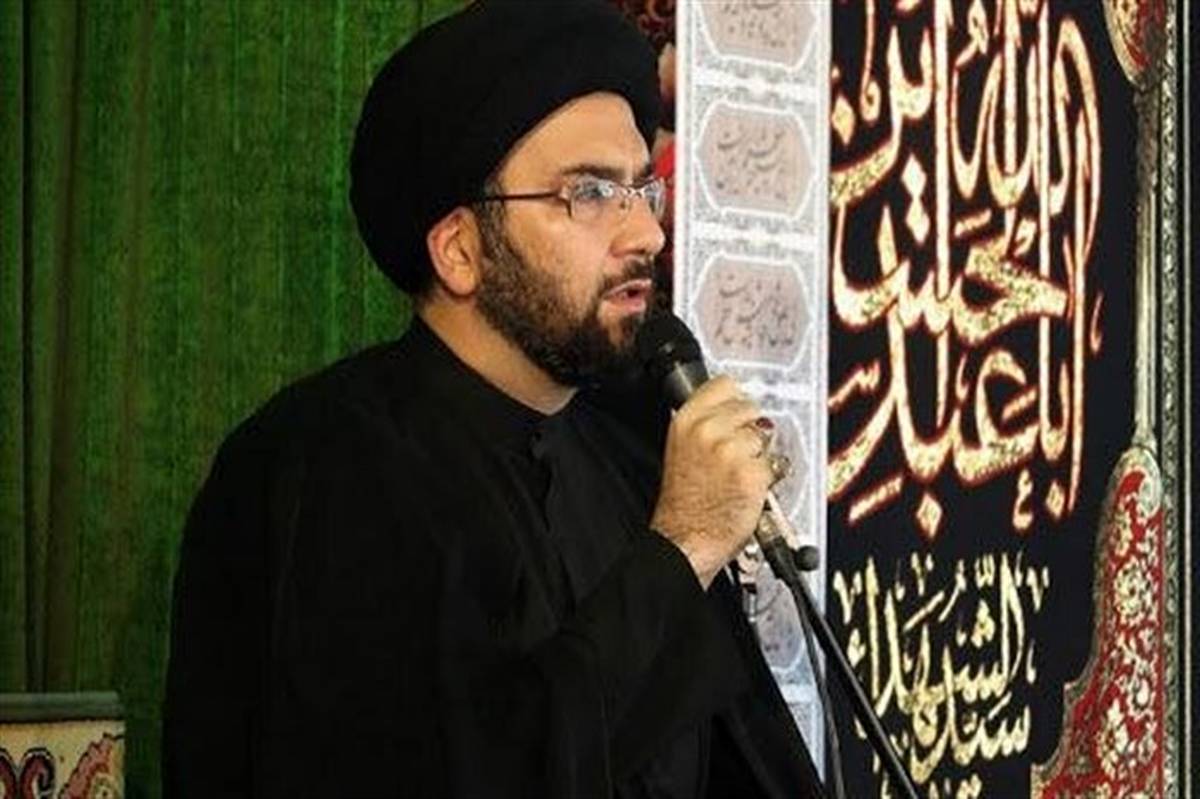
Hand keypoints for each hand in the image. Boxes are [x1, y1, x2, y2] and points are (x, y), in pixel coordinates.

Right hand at [650, 375, 773, 587]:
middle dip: (750, 429)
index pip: (725, 385)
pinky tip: (748, 489)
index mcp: (687, 421)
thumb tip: (732, 410)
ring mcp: (732, 450)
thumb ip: (704, 425)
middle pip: (751, 407)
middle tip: (738, 454)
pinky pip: (774, 463)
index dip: (736, 400)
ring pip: (764, 436)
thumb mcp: (680, 450)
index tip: (738, 411)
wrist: (685, 539)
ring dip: (759, 454)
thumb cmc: (683, 504)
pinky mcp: (753, 473)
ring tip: (739, 475)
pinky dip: (767, 477)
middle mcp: (708, 430)